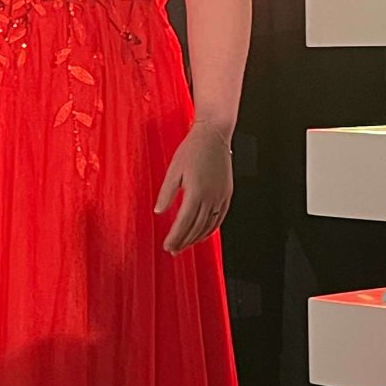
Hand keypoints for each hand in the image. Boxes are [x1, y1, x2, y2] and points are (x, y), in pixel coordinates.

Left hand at [153, 123, 232, 254]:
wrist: (214, 135)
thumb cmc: (193, 148)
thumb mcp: (173, 170)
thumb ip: (166, 193)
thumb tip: (159, 211)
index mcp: (196, 191)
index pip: (184, 222)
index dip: (175, 236)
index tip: (168, 246)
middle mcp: (211, 196)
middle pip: (196, 227)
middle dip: (184, 241)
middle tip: (174, 250)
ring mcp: (221, 196)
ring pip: (209, 225)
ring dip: (196, 238)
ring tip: (186, 245)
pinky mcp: (227, 193)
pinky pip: (220, 218)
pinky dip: (211, 229)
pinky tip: (203, 234)